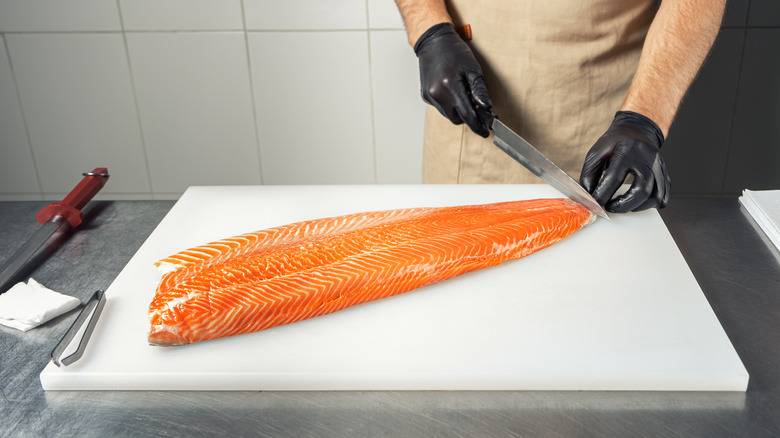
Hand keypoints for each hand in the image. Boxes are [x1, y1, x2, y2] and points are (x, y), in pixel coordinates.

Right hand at [414, 23, 491, 137]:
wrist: (433, 41)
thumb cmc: (454, 51)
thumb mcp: (473, 69)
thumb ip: (480, 91)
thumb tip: (487, 108)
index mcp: (450, 87)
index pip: (467, 115)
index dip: (478, 125)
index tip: (485, 131)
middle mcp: (437, 94)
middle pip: (456, 119)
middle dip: (467, 115)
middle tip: (475, 104)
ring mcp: (429, 96)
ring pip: (448, 114)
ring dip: (457, 109)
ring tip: (462, 92)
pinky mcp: (425, 96)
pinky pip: (441, 107)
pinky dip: (448, 103)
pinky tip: (451, 89)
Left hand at [579, 111, 669, 212]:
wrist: (637, 130)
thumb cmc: (615, 143)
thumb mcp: (596, 153)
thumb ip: (589, 176)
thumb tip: (589, 198)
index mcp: (627, 150)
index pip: (614, 178)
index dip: (602, 196)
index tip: (595, 204)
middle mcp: (647, 158)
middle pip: (642, 191)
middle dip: (623, 205)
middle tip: (611, 207)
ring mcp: (659, 166)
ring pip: (655, 197)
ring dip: (637, 207)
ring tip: (623, 205)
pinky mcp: (665, 174)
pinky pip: (663, 197)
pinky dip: (649, 205)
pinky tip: (636, 202)